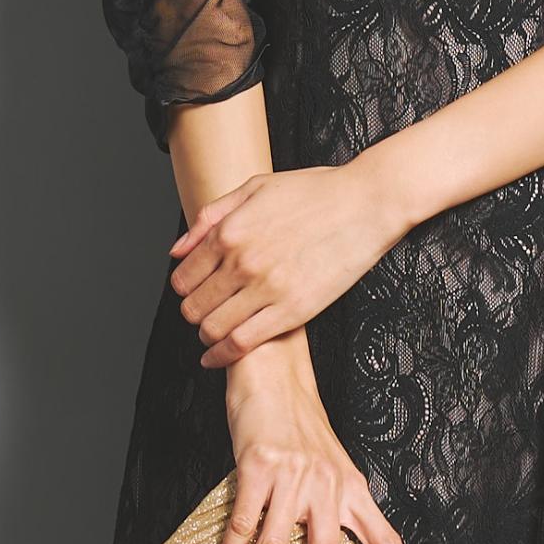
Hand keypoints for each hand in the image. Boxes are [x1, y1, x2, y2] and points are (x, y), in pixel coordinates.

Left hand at [169, 157, 407, 366]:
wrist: (366, 203)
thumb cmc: (315, 191)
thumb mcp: (257, 187)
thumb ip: (212, 216)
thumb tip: (177, 249)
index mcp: (231, 231)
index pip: (184, 277)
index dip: (184, 287)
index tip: (194, 289)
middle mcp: (242, 262)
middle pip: (194, 307)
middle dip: (194, 312)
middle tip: (205, 310)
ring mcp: (267, 289)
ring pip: (213, 329)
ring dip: (207, 334)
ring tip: (214, 330)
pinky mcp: (292, 311)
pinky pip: (242, 344)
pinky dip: (223, 356)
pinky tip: (218, 356)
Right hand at [223, 338, 402, 543]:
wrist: (274, 371)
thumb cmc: (298, 421)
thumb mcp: (332, 463)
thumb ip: (339, 507)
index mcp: (350, 485)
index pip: (381, 538)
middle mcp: (327, 482)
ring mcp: (293, 473)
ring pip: (277, 543)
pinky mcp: (260, 465)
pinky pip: (244, 523)